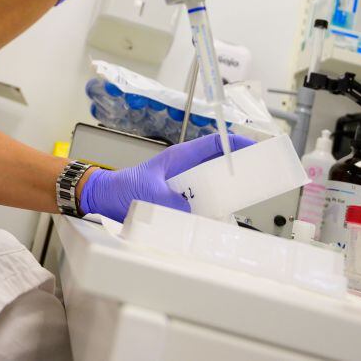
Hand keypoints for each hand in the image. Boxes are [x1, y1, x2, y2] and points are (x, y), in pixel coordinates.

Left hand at [78, 133, 253, 221]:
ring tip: (244, 197)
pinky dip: (211, 205)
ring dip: (226, 189)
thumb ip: (171, 203)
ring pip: (211, 182)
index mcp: (179, 157)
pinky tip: (218, 216)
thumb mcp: (148, 194)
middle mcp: (183, 167)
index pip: (214, 143)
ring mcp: (181, 182)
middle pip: (218, 162)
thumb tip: (191, 214)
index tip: (255, 147)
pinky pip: (200, 199)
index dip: (236, 143)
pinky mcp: (177, 197)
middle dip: (238, 167)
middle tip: (259, 175)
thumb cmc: (122, 188)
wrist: (102, 197)